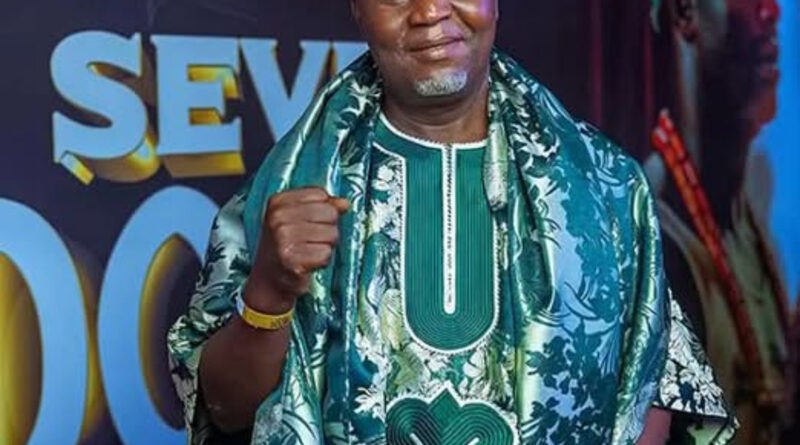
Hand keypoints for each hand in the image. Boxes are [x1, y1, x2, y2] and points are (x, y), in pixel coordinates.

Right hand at [247, 187, 348, 311]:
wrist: (268, 280)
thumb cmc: (285, 246)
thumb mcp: (296, 219)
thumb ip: (322, 206)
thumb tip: (344, 203)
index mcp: (278, 202)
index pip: (320, 194)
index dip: (324, 209)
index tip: (311, 221)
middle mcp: (278, 218)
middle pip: (329, 213)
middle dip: (328, 228)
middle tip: (312, 240)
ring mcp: (283, 239)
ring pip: (331, 234)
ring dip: (326, 246)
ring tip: (309, 251)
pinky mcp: (292, 260)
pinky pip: (325, 254)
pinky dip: (322, 261)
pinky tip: (308, 262)